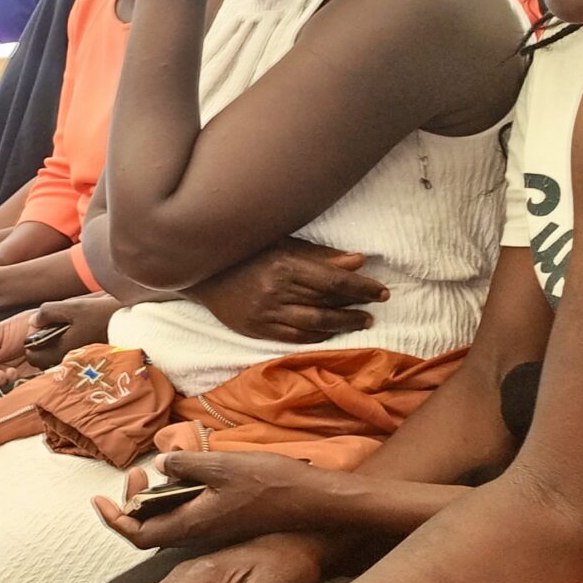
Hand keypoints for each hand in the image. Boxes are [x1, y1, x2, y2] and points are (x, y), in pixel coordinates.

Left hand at [24, 292, 119, 369]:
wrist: (131, 324)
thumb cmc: (100, 315)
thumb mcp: (72, 307)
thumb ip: (48, 312)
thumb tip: (33, 321)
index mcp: (61, 350)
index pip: (33, 358)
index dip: (31, 343)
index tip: (39, 330)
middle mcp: (69, 361)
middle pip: (44, 360)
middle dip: (43, 346)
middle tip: (53, 329)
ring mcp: (80, 362)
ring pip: (58, 359)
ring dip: (57, 346)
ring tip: (68, 329)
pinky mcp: (90, 360)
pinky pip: (71, 358)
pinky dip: (70, 348)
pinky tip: (80, 333)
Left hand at [93, 451, 333, 549]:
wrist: (319, 502)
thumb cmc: (274, 484)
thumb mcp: (222, 466)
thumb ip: (185, 466)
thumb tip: (159, 466)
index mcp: (192, 525)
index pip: (138, 534)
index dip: (115, 519)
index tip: (99, 499)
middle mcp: (200, 533)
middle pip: (151, 528)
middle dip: (134, 502)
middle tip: (138, 475)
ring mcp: (215, 528)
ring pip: (172, 520)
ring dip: (157, 498)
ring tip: (159, 472)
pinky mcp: (228, 521)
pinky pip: (192, 513)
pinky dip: (179, 495)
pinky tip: (189, 473)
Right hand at [188, 238, 387, 344]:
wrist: (201, 272)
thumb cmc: (246, 252)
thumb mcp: (283, 244)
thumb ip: (320, 255)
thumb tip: (359, 261)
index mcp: (284, 266)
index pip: (334, 282)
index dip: (362, 288)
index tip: (381, 291)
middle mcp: (276, 292)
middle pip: (327, 305)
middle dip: (356, 306)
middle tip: (375, 307)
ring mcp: (265, 313)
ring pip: (315, 325)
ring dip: (343, 324)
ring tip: (361, 321)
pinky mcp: (256, 329)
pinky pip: (295, 337)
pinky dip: (318, 336)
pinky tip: (331, 331)